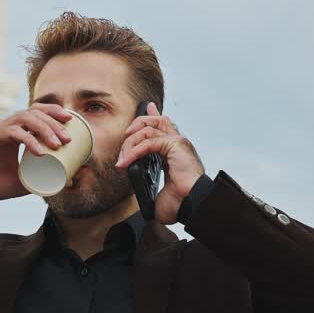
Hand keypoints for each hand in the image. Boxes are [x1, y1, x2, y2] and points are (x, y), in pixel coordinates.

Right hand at [0, 103, 74, 200]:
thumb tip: (69, 181)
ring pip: (26, 117)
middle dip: (54, 122)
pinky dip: (29, 140)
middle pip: (35, 112)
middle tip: (68, 138)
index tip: (72, 122)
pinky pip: (13, 132)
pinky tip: (39, 151)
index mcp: (16, 132)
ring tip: (57, 143)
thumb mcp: (23, 182)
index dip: (55, 113)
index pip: (38, 113)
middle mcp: (8, 126)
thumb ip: (43, 179)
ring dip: (44, 128)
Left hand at [115, 101, 204, 224]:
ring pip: (148, 128)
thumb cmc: (180, 201)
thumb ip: (149, 181)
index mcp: (175, 151)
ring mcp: (178, 142)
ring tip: (123, 159)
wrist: (191, 205)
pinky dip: (134, 151)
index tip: (147, 107)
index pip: (164, 126)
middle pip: (156, 119)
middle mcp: (178, 143)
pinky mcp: (175, 144)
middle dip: (136, 125)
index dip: (154, 114)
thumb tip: (140, 188)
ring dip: (130, 143)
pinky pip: (148, 141)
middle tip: (125, 140)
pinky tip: (126, 161)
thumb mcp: (158, 189)